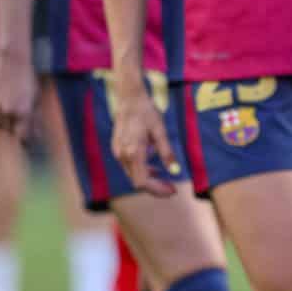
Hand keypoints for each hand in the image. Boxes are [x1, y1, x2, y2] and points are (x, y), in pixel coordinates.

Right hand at [0, 48, 38, 138]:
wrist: (12, 61)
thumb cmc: (28, 80)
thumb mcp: (36, 99)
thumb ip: (36, 119)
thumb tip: (37, 137)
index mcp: (26, 112)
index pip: (24, 138)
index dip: (27, 142)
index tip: (29, 143)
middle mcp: (11, 112)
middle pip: (14, 132)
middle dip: (20, 129)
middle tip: (23, 116)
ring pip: (3, 127)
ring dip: (8, 124)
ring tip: (14, 108)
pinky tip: (5, 110)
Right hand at [110, 76, 179, 197]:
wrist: (129, 99)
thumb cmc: (147, 113)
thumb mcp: (161, 131)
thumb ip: (167, 152)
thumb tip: (175, 171)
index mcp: (134, 152)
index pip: (142, 182)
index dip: (157, 190)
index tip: (172, 191)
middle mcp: (122, 155)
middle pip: (137, 181)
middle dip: (155, 187)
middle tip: (172, 188)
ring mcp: (117, 152)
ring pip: (133, 174)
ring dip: (149, 179)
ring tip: (165, 179)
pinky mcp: (117, 149)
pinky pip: (129, 166)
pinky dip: (142, 170)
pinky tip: (154, 167)